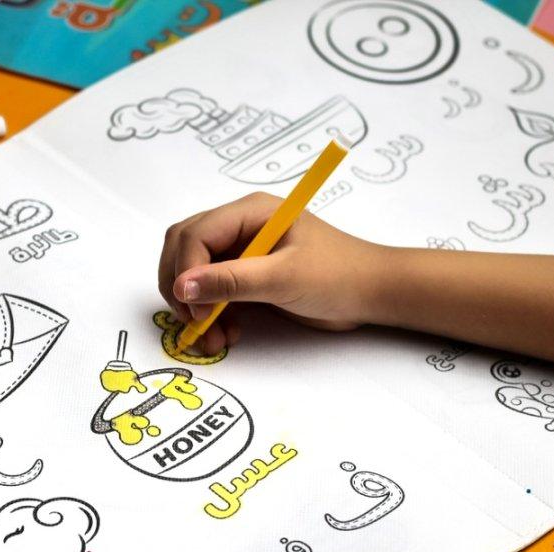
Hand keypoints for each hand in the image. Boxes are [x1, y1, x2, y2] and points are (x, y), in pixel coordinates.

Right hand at [158, 192, 388, 353]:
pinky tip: (226, 332)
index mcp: (249, 212)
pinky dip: (210, 315)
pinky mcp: (244, 277)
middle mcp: (239, 227)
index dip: (186, 271)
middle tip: (195, 323)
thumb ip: (231, 281)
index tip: (196, 309)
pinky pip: (210, 293)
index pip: (195, 234)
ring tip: (214, 337)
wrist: (371, 294)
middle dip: (182, 289)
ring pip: (192, 274)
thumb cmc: (338, 276)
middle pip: (183, 249)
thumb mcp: (284, 278)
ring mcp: (240, 252)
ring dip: (194, 307)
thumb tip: (182, 287)